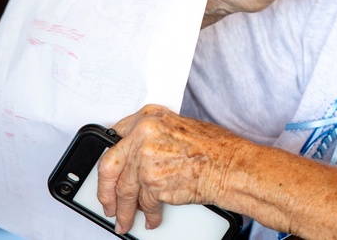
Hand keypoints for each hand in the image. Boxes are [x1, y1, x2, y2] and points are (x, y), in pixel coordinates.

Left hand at [96, 105, 238, 233]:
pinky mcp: (152, 184)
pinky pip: (144, 204)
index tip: (108, 170)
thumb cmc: (216, 147)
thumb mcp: (180, 128)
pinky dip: (148, 214)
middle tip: (107, 203)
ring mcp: (145, 161)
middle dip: (105, 191)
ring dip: (125, 210)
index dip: (111, 157)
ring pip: (125, 191)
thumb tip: (137, 155)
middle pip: (109, 168)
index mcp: (149, 117)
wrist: (231, 166)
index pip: (116, 137)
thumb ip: (154, 137)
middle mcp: (143, 136)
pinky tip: (151, 218)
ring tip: (124, 220)